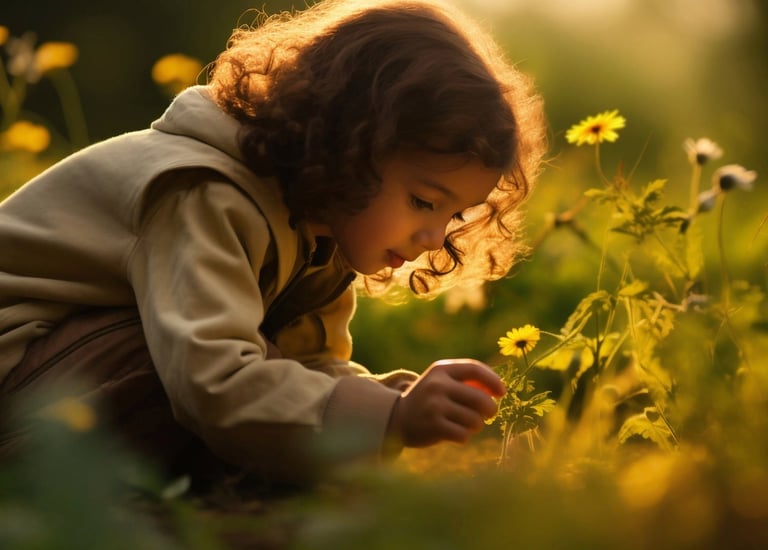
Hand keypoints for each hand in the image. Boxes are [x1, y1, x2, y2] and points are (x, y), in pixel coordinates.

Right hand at [387, 359, 504, 446]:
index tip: (502, 392)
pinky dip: (464, 436)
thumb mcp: (442, 382)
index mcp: (441, 370)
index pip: (474, 369)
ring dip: (476, 425)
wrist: (397, 418)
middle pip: (480, 398)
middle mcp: (437, 385)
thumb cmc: (430, 399)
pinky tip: (455, 433)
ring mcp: (435, 406)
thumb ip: (467, 382)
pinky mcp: (434, 426)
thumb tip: (500, 389)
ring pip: (475, 420)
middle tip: (489, 414)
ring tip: (466, 424)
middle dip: (491, 409)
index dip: (493, 380)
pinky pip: (464, 434)